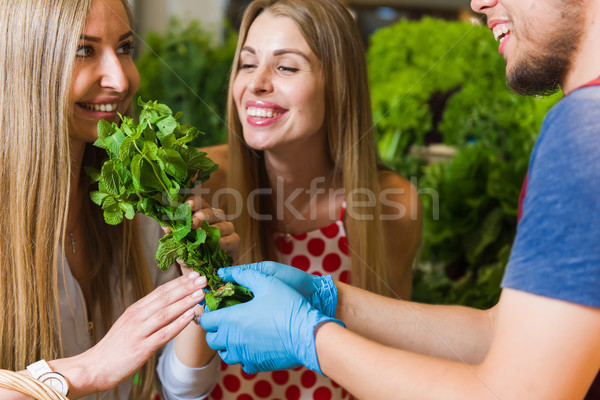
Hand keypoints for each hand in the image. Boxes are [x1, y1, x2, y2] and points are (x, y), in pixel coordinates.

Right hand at [80, 272, 206, 392]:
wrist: (94, 368)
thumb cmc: (115, 347)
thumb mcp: (129, 324)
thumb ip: (147, 314)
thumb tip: (169, 305)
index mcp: (135, 310)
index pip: (160, 291)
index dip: (179, 282)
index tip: (194, 274)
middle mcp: (137, 317)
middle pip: (165, 298)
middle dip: (186, 287)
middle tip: (203, 278)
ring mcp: (139, 332)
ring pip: (166, 313)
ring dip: (185, 302)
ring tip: (201, 293)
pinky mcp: (141, 348)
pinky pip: (164, 333)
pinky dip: (178, 324)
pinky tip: (190, 316)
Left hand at [163, 196, 239, 257]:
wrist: (198, 271)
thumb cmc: (188, 253)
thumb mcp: (177, 243)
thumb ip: (173, 233)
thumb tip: (166, 226)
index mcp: (199, 213)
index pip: (198, 202)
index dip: (193, 202)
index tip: (188, 205)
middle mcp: (214, 218)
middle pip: (211, 211)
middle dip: (202, 215)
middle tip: (193, 222)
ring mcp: (226, 228)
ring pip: (223, 223)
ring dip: (213, 228)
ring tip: (204, 234)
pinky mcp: (234, 240)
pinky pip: (231, 238)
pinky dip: (223, 241)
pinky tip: (216, 244)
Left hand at [200, 267, 343, 373]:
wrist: (309, 335)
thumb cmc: (288, 306)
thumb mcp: (267, 282)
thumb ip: (243, 275)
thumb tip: (224, 272)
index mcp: (231, 319)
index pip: (206, 321)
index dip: (209, 313)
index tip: (218, 307)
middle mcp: (233, 340)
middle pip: (212, 339)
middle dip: (216, 329)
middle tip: (228, 319)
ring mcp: (244, 355)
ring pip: (225, 354)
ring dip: (227, 344)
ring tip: (239, 332)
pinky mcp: (257, 365)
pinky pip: (242, 363)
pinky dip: (243, 354)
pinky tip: (254, 344)